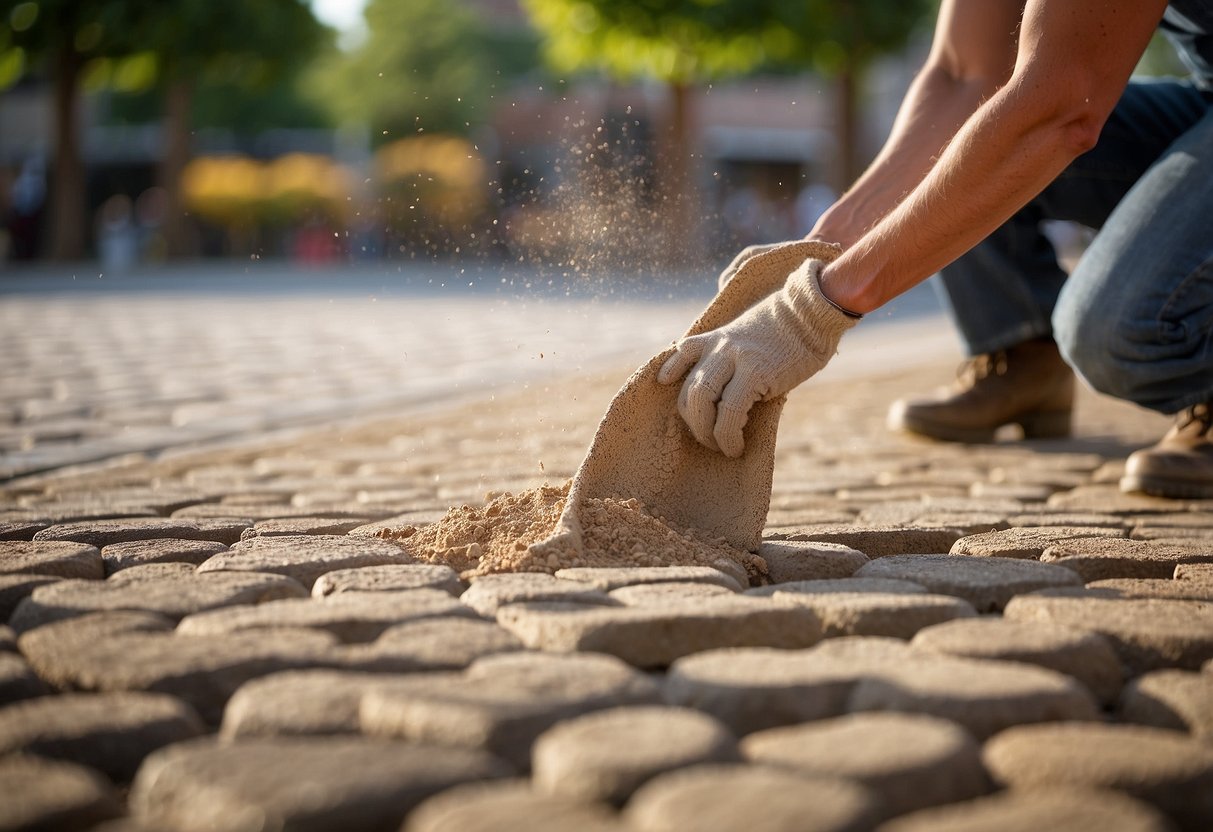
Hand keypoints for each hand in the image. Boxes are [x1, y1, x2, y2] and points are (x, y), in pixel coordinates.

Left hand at [658, 257, 858, 456]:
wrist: (812, 311)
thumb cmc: (791, 327)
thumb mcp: (753, 331)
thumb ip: (736, 353)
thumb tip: (733, 383)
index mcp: (718, 336)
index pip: (682, 351)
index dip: (670, 371)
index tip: (665, 383)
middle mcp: (719, 347)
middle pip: (688, 388)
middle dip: (692, 421)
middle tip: (706, 437)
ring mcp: (734, 359)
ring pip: (701, 400)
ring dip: (705, 432)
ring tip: (720, 445)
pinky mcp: (754, 374)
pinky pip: (730, 412)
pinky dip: (729, 436)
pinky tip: (736, 446)